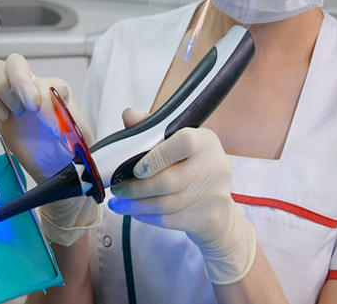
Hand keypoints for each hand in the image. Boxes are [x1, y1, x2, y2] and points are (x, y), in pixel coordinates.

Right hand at [0, 53, 92, 183]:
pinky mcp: (2, 110)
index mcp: (56, 88)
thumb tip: (54, 108)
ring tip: (19, 113)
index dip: (47, 103)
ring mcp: (15, 97)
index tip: (54, 128)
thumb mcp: (78, 133)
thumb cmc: (71, 148)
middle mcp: (33, 87)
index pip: (44, 83)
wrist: (58, 167)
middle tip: (30, 107)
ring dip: (5, 91)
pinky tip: (5, 118)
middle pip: (15, 62)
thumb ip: (68, 118)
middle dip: (20, 81)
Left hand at [108, 109, 255, 284]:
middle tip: (117, 188)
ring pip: (166, 204)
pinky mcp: (208, 219)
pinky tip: (134, 211)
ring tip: (119, 202)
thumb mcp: (177, 142)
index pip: (184, 142)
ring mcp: (214, 195)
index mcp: (205, 141)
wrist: (219, 207)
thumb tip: (128, 115)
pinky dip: (146, 217)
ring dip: (136, 204)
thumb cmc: (191, 166)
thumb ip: (151, 129)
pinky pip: (169, 220)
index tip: (136, 168)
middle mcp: (214, 166)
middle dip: (136, 187)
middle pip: (169, 180)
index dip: (157, 157)